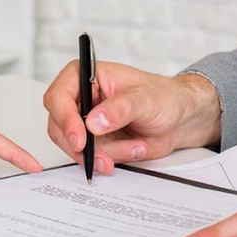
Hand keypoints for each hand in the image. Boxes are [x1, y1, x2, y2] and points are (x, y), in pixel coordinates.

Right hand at [43, 61, 221, 174]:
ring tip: (134, 148)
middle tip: (103, 158)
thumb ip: (120, 109)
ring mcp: (84, 122)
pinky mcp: (93, 141)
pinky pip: (89, 157)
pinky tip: (132, 150)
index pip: (58, 96)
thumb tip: (94, 122)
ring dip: (102, 154)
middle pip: (59, 126)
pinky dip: (108, 160)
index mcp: (86, 75)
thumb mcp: (145, 99)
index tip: (80, 139)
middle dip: (83, 146)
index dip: (64, 119)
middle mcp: (80, 98)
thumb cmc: (163, 97)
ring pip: (73, 146)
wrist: (179, 118)